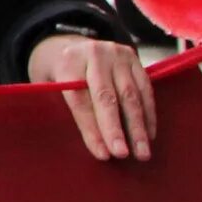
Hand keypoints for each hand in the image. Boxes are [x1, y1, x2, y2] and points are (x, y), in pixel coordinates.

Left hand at [31, 34, 156, 161]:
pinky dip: (148, 114)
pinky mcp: (134, 58)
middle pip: (106, 97)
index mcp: (68, 63)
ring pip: (130, 95)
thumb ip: (64, 109)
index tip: (102, 154)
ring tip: (142, 153)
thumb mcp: (51, 88)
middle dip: (116, 129)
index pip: (80, 101)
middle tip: (123, 155)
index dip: (91, 129)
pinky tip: (149, 135)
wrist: (73, 47)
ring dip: (138, 127)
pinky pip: (145, 89)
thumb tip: (92, 145)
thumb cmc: (61, 77)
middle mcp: (94, 55)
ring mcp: (116, 54)